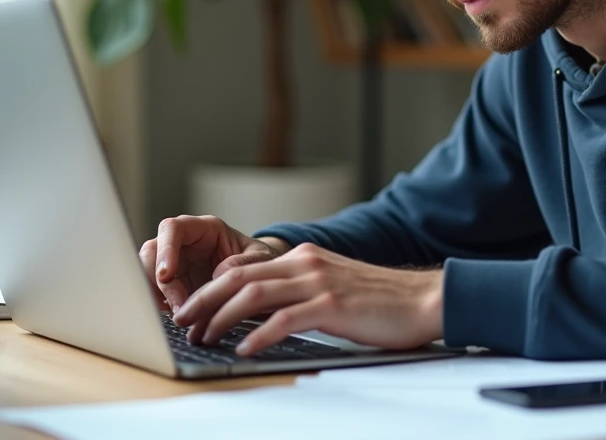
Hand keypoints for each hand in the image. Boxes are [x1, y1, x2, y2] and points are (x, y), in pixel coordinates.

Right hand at [138, 214, 289, 311]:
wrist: (261, 279)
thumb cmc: (261, 262)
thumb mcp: (261, 259)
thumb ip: (244, 263)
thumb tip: (221, 274)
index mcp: (203, 229)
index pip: (173, 228)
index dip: (165, 249)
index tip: (167, 275)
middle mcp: (183, 244)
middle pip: (151, 252)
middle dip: (157, 281)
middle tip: (178, 307)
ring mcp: (175, 265)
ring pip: (147, 275)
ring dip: (157, 298)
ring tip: (182, 317)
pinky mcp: (172, 287)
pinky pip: (155, 295)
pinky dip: (161, 309)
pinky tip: (179, 319)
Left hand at [172, 243, 443, 355]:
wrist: (423, 299)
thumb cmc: (379, 300)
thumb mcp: (331, 284)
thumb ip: (298, 288)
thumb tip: (260, 307)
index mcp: (303, 256)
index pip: (242, 266)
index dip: (210, 286)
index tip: (191, 309)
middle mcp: (305, 262)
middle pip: (238, 277)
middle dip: (203, 300)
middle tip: (182, 323)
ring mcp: (318, 281)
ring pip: (253, 295)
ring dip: (221, 318)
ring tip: (203, 337)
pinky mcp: (331, 305)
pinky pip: (284, 319)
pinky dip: (258, 334)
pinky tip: (244, 348)